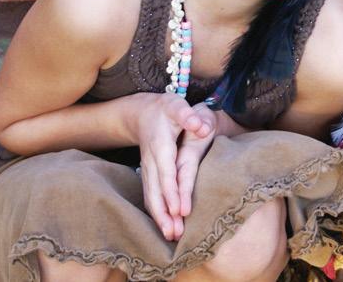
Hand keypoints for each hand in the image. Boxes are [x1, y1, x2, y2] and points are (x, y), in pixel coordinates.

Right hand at [136, 94, 213, 240]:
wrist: (141, 112)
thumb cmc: (165, 109)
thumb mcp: (177, 106)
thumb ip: (189, 116)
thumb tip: (201, 126)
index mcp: (160, 146)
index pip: (166, 173)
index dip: (172, 192)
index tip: (179, 210)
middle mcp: (151, 161)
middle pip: (155, 191)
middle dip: (164, 214)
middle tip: (174, 234)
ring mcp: (147, 169)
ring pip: (150, 197)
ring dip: (159, 218)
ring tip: (171, 236)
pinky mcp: (147, 174)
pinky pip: (149, 196)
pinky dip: (155, 212)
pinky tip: (163, 226)